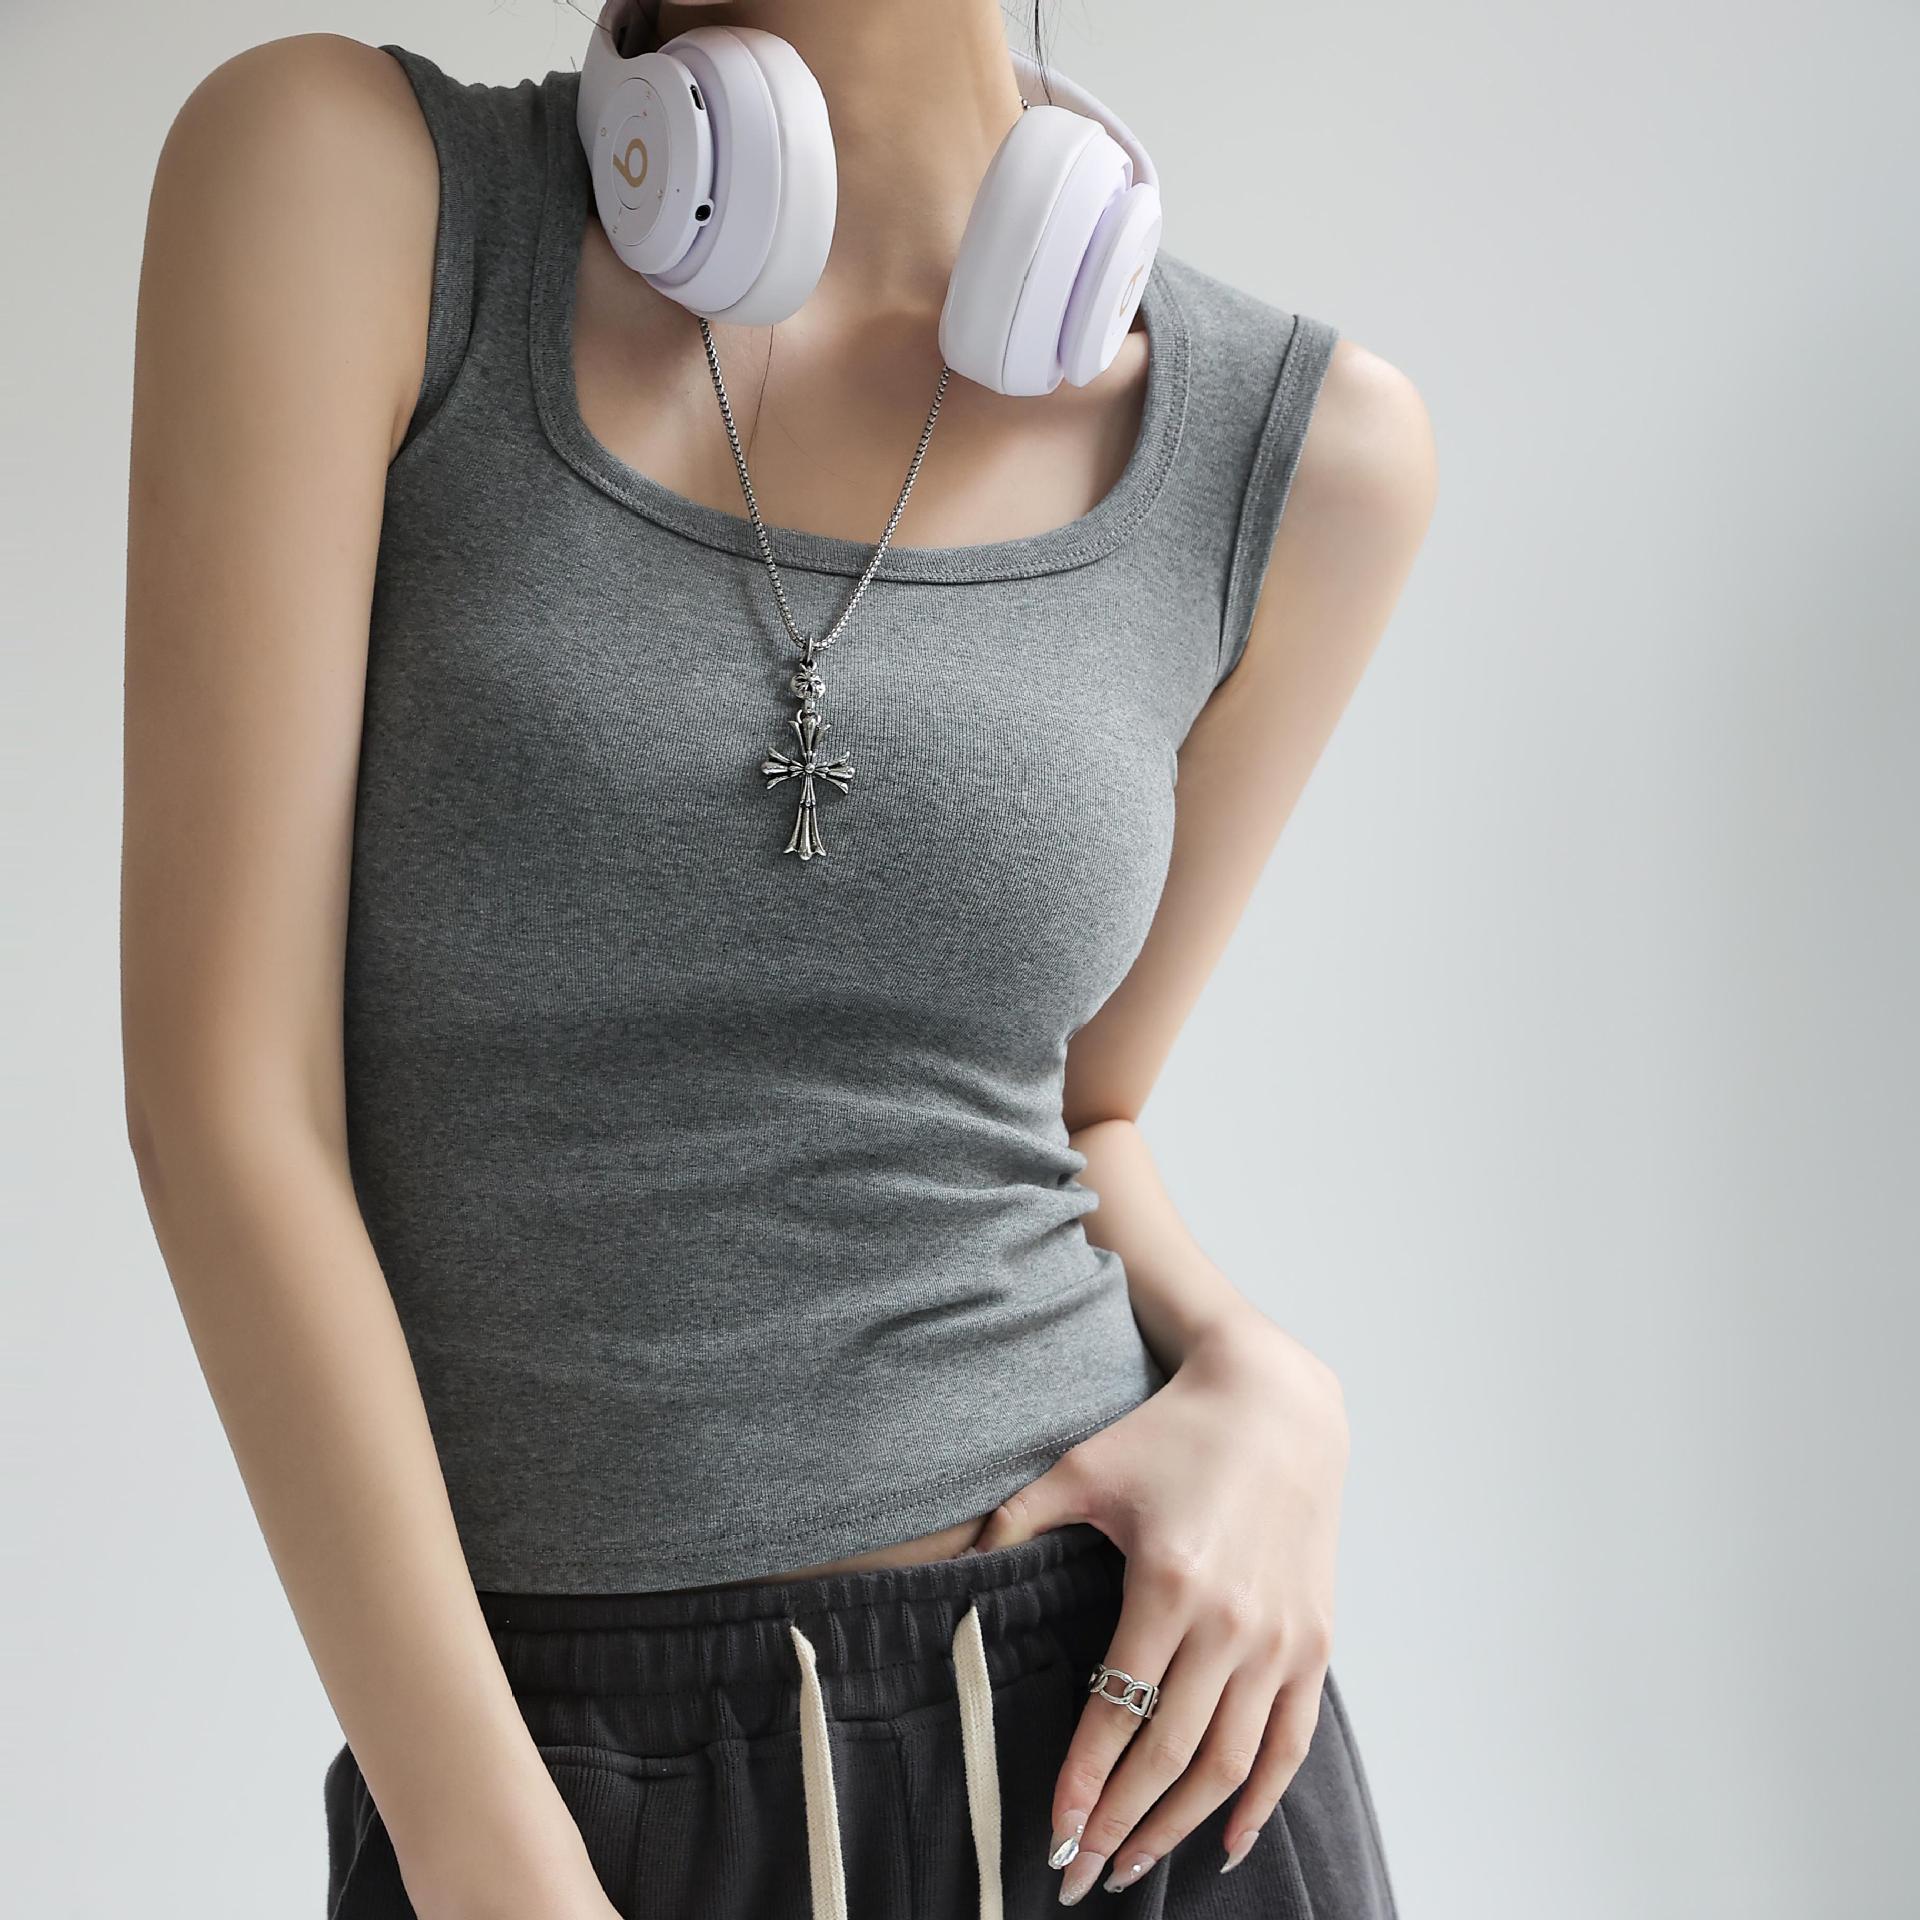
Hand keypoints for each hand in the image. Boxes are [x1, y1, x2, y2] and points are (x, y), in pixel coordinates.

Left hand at [967, 1307, 1348, 1901]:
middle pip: (1171, 1756)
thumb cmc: (1170, 1434)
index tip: (1051, 1831)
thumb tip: (953, 1564)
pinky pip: (1291, 1742)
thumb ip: (1016, 1521)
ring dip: (1180, 1828)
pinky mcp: (1315, 1641)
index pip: (1117, 1711)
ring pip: (1230, 1764)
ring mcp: (1281, 1639)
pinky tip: (1226, 1843)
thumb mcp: (1083, 1467)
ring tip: (1132, 1868)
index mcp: (1168, 1585)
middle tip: (1077, 1873)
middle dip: (1120, 1824)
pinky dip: (1261, 1800)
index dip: (1082, 1780)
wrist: (1276, 1404)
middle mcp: (1231, 1623)